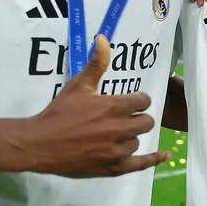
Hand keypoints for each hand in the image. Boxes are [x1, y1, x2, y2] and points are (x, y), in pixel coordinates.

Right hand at [27, 35, 170, 176]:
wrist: (40, 143)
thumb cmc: (59, 112)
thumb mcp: (79, 85)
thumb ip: (96, 63)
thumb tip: (103, 38)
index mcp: (115, 107)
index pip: (143, 100)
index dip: (137, 99)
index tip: (130, 101)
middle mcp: (121, 129)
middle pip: (147, 121)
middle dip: (138, 117)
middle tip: (124, 117)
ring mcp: (118, 150)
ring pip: (138, 141)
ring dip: (131, 136)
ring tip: (114, 133)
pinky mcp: (114, 167)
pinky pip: (141, 164)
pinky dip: (154, 159)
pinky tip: (166, 155)